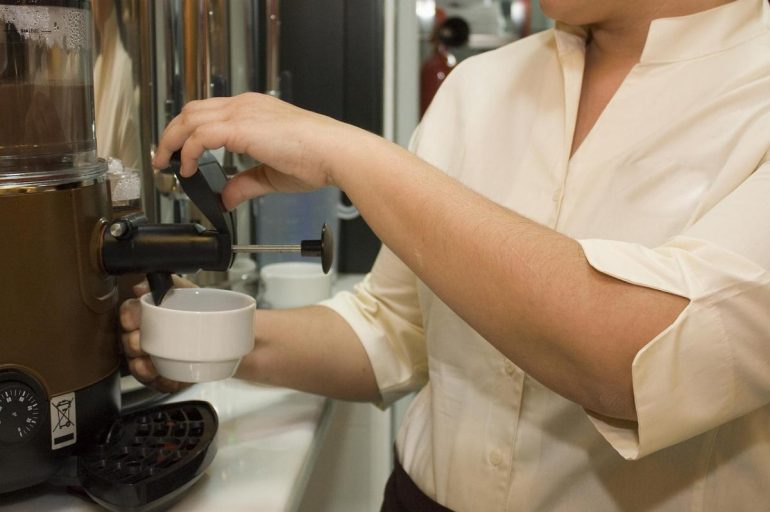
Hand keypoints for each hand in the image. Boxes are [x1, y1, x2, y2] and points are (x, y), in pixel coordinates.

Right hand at [120, 276, 196, 392]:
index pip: (128, 314)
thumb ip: (168, 283)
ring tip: (151, 367)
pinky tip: (168, 380)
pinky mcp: (165, 376)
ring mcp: (154, 358)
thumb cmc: (201, 309)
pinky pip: (157, 384)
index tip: (133, 321)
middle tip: (142, 344)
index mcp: (147, 314)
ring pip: (138, 366)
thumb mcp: (188, 292)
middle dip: (133, 344)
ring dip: (142, 368)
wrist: (226, 334)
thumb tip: (141, 287)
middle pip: (128, 342)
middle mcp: (146, 336)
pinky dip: (161, 383)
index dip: (128, 317)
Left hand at [152, 93, 359, 209]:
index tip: (180, 154)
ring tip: (165, 163)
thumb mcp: (272, 175)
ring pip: (189, 118)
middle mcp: (245, 106)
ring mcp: (242, 113)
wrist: (335, 153)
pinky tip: (188, 169)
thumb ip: (245, 184)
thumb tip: (226, 198)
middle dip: (172, 134)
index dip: (189, 132)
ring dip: (172, 141)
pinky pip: (200, 135)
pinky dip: (188, 152)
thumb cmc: (317, 158)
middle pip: (191, 110)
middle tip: (163, 158)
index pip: (209, 112)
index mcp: (254, 110)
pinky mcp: (240, 127)